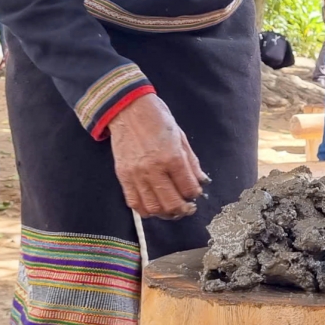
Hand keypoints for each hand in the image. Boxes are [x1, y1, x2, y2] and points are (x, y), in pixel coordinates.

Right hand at [108, 93, 205, 219]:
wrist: (128, 110)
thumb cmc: (158, 119)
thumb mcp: (181, 137)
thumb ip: (191, 162)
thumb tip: (201, 181)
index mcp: (172, 157)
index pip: (188, 188)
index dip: (195, 194)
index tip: (196, 193)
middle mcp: (154, 170)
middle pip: (171, 203)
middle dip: (183, 210)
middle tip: (188, 208)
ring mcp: (136, 175)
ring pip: (153, 208)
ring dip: (165, 214)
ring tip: (172, 210)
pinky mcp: (123, 177)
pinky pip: (134, 203)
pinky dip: (146, 210)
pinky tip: (155, 207)